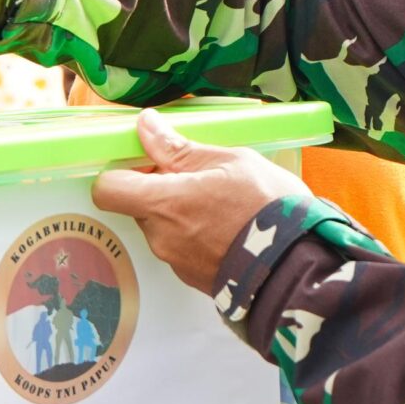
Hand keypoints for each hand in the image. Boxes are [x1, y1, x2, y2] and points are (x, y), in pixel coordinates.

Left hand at [92, 110, 303, 293]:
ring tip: (224, 201)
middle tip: (199, 175)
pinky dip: (198, 234)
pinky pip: (183, 247)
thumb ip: (180, 148)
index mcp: (164, 203)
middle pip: (139, 206)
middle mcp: (162, 236)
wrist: (297, 266)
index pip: (107, 189)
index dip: (120, 172)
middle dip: (161, 188)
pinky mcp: (194, 278)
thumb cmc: (268, 208)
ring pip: (163, 226)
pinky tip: (230, 225)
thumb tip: (146, 126)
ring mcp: (177, 261)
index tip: (145, 159)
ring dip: (182, 211)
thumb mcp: (230, 162)